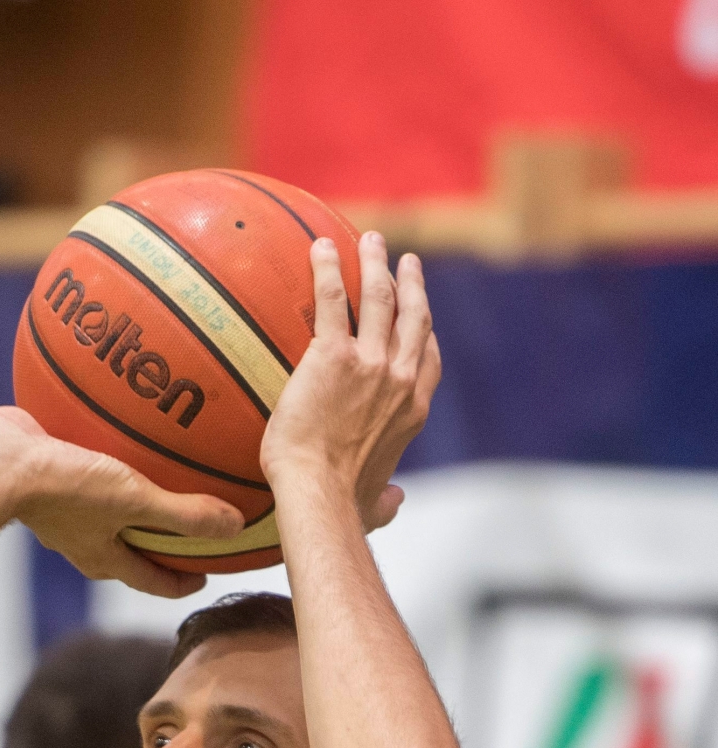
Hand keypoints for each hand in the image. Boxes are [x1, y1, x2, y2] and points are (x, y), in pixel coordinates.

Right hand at [0, 406, 244, 599]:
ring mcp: (64, 509)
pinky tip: (123, 427)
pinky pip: (90, 468)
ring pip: (110, 509)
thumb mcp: (134, 500)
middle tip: (194, 531)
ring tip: (162, 475)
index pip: (154, 581)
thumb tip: (235, 527)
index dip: (182, 583)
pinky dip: (110, 457)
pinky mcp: (50, 473)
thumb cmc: (64, 488)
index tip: (205, 576)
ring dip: (137, 499)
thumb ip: (184, 515)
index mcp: (105, 558)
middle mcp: (85, 539)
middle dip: (164, 542)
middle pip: (134, 548)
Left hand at [260, 234, 440, 529]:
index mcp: (412, 411)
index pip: (428, 360)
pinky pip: (333, 300)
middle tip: (404, 261)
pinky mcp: (333, 355)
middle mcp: (400, 379)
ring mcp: (370, 363)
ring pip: (380, 298)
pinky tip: (320, 247)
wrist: (319, 496)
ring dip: (376, 264)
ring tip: (370, 240)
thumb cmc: (340, 507)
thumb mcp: (374, 505)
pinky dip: (329, 269)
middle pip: (413, 317)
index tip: (421, 314)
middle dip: (411, 283)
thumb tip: (393, 501)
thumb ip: (386, 500)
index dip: (426, 331)